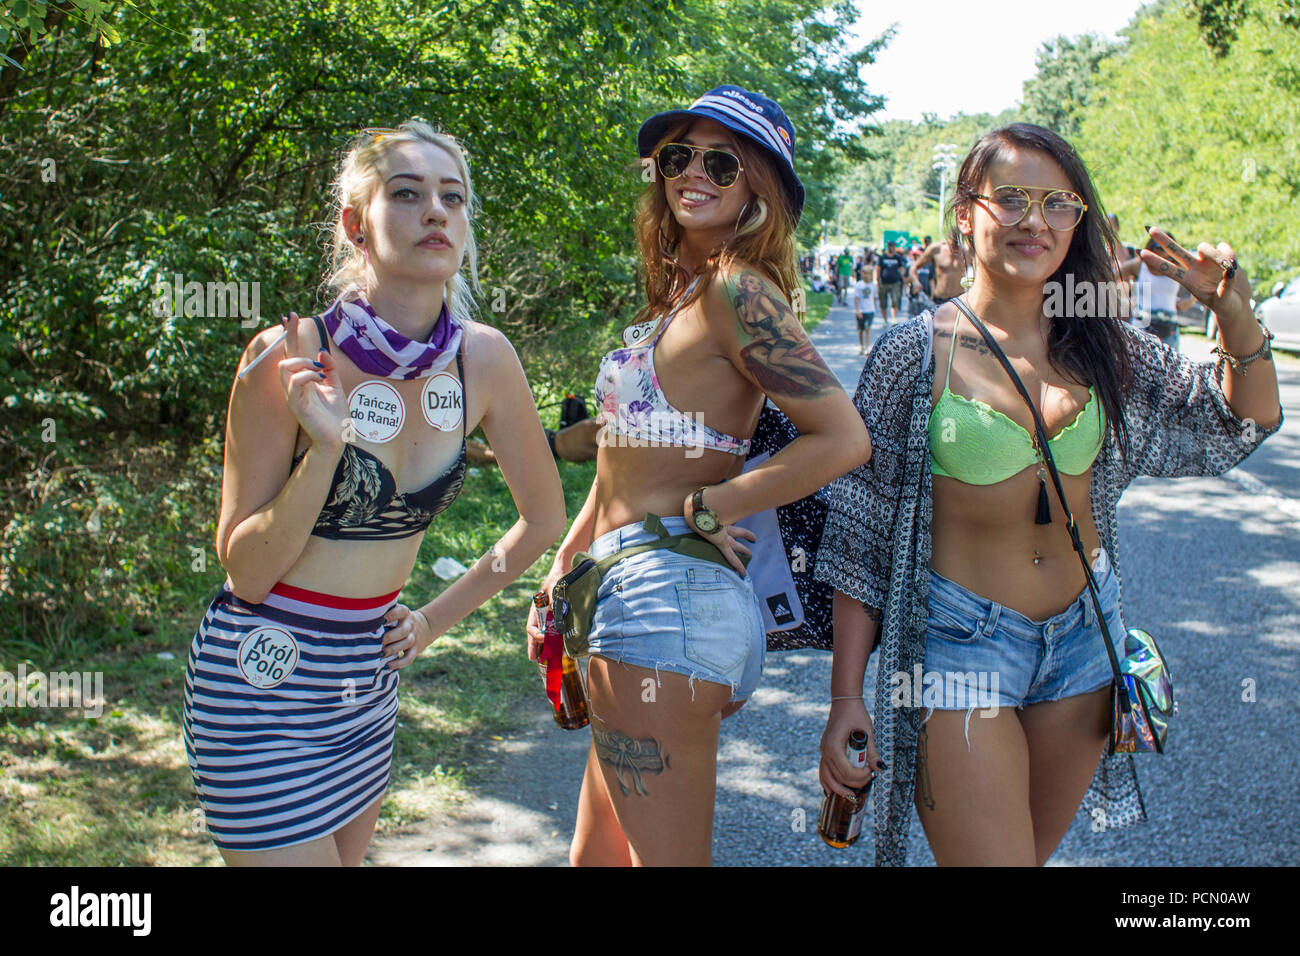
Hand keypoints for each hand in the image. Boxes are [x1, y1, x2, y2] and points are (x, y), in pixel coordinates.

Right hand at [278, 311, 351, 451]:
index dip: (290, 335)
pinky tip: (319, 380)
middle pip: (285, 357)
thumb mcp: (336, 387)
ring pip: (285, 368)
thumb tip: (321, 352)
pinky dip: (307, 376)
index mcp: (303, 381)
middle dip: (294, 343)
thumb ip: (329, 369)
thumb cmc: (335, 416)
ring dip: (303, 364)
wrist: (337, 438)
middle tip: (314, 353)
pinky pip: (294, 384)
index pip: (293, 354)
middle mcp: (294, 386)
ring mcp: (293, 396)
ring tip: (319, 371)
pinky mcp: (297, 406)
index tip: (291, 315)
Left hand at [381, 603, 438, 669]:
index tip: (380, 620)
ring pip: (406, 643)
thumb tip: (358, 620)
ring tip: (380, 654)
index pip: (400, 611)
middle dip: (389, 637)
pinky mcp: (415, 649)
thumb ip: (381, 614)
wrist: (423, 626)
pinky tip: (388, 666)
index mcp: (404, 613)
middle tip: (377, 642)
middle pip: (403, 631)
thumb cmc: (397, 620)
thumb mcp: (395, 612)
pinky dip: (399, 663)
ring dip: (392, 649)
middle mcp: (410, 624)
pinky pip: (409, 658)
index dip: (390, 615)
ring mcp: (414, 637)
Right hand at [526, 565, 565, 665]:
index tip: (545, 640)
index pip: (531, 628)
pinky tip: (560, 648)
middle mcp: (541, 614)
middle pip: (535, 634)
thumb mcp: (555, 591)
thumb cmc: (558, 578)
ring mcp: (549, 616)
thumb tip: (556, 623)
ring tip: (547, 659)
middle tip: (535, 660)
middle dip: (535, 647)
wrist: (566, 569)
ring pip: (545, 634)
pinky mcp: (559, 616)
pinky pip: (555, 631)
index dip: (536, 637)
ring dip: (545, 646)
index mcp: (536, 609)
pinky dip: (556, 640)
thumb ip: (555, 605)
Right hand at [682, 490, 755, 577]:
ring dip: (743, 550)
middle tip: (754, 538)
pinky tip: (743, 573)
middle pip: (737, 532)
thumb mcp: (699, 501)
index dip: (732, 522)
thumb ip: (703, 497)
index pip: (728, 521)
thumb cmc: (697, 504)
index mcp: (717, 519)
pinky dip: (737, 565)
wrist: (697, 509)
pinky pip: (731, 557)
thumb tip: (701, 489)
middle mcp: (722, 527)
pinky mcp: (722, 543)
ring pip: (736, 545)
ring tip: (750, 554)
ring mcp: (722, 536)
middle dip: (745, 535)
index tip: (736, 522)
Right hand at [819, 697, 879, 798]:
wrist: (844, 703)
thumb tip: (880, 768)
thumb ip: (872, 752)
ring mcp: (823, 752)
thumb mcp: (867, 732)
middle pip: (838, 777)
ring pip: (827, 777)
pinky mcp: (825, 752)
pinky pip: (823, 771)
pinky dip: (827, 782)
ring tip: (852, 795)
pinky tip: (832, 791)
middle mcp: (825, 751)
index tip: (871, 771)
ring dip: (840, 788)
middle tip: (869, 778)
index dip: (860, 776)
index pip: (846, 771)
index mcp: (834, 746)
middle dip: (854, 782)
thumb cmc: (855, 714)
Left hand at [1141, 228, 1253, 325]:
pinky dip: (1229, 254)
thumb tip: (1230, 270)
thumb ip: (1226, 286)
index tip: (1142, 254)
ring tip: (1226, 266)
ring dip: (1214, 254)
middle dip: (1164, 241)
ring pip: (1203, 247)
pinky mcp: (1222, 255)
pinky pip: (1223, 247)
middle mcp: (1195, 269)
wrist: (1238, 302)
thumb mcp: (1224, 301)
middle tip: (1151, 229)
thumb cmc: (1227, 306)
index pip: (1169, 269)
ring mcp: (1207, 261)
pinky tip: (1233, 264)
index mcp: (1189, 281)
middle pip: (1176, 251)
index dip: (1156, 261)